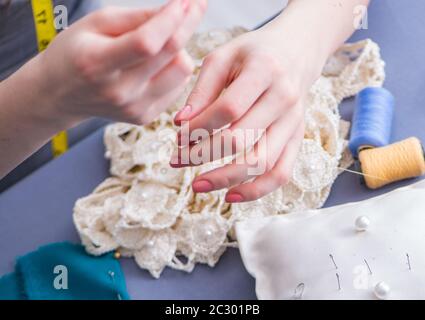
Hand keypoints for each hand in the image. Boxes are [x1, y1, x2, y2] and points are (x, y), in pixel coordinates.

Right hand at [33, 0, 206, 126]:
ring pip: (182, 72)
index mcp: (97, 64)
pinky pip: (178, 87)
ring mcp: (134, 108)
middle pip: (172, 56)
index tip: (185, 1)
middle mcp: (119, 92)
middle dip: (187, 24)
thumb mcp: (96, 23)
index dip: (170, 19)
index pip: (146, 43)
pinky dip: (173, 69)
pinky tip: (157, 64)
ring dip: (179, 50)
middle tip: (192, 6)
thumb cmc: (77, 51)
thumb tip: (176, 12)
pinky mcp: (144, 116)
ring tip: (163, 42)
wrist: (61, 94)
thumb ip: (135, 18)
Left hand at [171, 27, 325, 202]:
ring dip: (226, 179)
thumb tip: (179, 124)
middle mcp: (284, 98)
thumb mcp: (223, 58)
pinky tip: (230, 196)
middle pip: (242, 139)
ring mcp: (294, 122)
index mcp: (264, 71)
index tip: (178, 135)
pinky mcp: (297, 138)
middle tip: (176, 160)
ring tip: (197, 185)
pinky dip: (257, 190)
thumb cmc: (253, 54)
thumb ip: (201, 90)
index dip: (199, 127)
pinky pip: (281, 173)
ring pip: (262, 162)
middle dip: (203, 155)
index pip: (228, 109)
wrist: (296, 52)